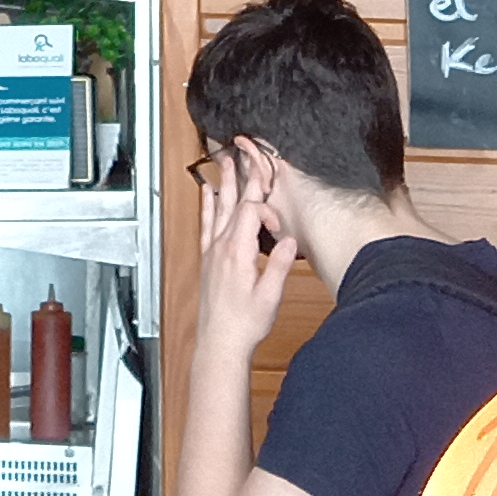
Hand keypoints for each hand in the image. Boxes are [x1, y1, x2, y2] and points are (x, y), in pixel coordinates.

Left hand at [189, 142, 299, 359]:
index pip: (252, 211)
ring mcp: (212, 251)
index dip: (269, 212)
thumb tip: (290, 241)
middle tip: (245, 153)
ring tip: (224, 160)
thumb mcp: (270, 296)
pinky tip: (207, 192)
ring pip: (217, 208)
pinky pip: (206, 224)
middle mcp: (221, 247)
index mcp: (238, 252)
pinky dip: (206, 205)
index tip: (279, 229)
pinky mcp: (208, 259)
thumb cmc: (245, 323)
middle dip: (243, 177)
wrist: (219, 342)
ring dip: (223, 183)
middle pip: (233, 203)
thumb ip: (280, 266)